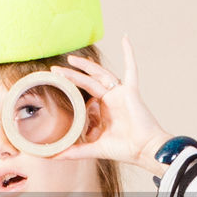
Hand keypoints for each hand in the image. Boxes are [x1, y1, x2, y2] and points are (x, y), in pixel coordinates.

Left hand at [47, 35, 170, 167]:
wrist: (144, 150)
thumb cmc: (125, 150)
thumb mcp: (94, 149)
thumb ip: (74, 151)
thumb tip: (51, 157)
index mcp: (104, 109)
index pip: (86, 94)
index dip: (72, 87)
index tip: (57, 82)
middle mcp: (111, 99)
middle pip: (89, 81)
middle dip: (72, 74)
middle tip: (56, 69)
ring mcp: (121, 93)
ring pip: (101, 74)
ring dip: (87, 65)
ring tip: (71, 59)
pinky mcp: (130, 91)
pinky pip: (131, 69)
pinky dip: (129, 54)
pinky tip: (125, 38)